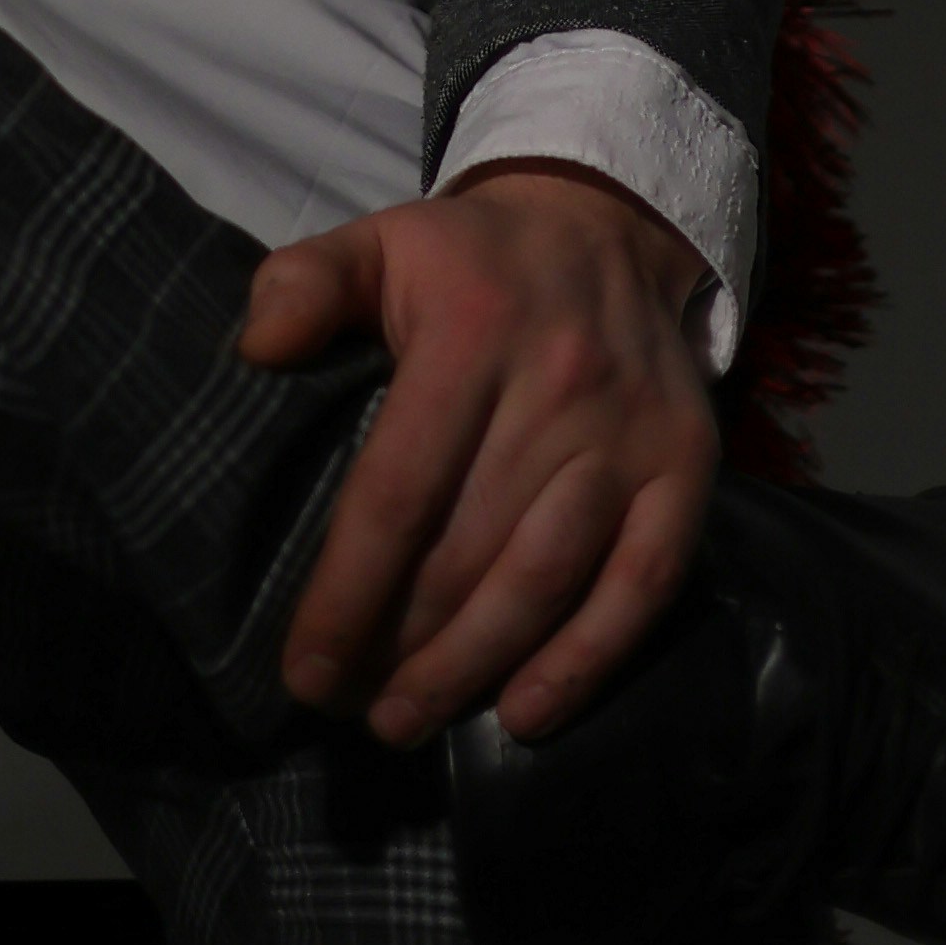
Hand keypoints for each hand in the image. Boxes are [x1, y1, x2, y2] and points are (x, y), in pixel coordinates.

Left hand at [241, 161, 721, 749]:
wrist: (606, 224)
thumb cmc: (470, 262)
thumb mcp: (379, 242)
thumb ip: (305, 284)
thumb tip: (257, 348)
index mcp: (472, 327)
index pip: (399, 489)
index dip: (348, 592)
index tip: (304, 668)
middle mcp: (560, 382)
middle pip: (469, 549)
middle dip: (400, 647)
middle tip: (348, 708)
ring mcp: (632, 432)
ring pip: (547, 577)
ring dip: (472, 666)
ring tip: (406, 719)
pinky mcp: (687, 468)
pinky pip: (642, 584)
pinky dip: (585, 660)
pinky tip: (523, 714)